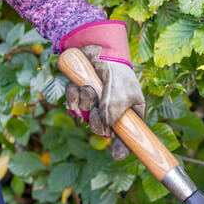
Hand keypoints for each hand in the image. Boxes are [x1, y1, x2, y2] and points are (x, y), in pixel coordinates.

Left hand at [60, 21, 144, 160]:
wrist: (96, 47)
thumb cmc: (116, 71)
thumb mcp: (119, 96)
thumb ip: (113, 116)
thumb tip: (108, 138)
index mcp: (130, 112)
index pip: (129, 136)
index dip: (124, 147)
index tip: (117, 155)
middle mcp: (113, 110)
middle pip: (102, 129)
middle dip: (96, 118)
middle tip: (98, 105)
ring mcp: (96, 103)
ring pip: (85, 116)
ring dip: (84, 101)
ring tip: (89, 86)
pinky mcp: (81, 95)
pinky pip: (73, 104)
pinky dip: (73, 95)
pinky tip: (77, 85)